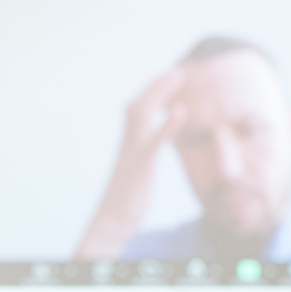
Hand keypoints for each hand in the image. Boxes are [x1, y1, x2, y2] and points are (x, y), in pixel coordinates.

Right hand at [74, 66, 189, 259]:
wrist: (110, 221)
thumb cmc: (125, 199)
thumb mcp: (137, 169)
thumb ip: (144, 150)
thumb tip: (152, 139)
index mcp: (129, 143)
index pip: (139, 108)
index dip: (154, 92)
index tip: (170, 77)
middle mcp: (128, 142)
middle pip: (138, 104)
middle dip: (157, 85)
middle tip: (177, 70)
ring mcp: (132, 153)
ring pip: (140, 114)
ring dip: (158, 93)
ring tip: (176, 77)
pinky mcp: (140, 166)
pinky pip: (153, 141)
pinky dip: (167, 124)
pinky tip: (180, 111)